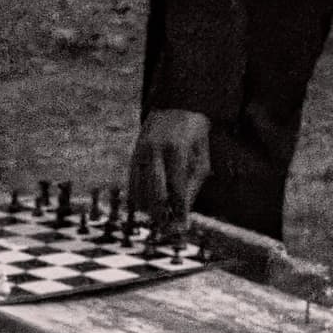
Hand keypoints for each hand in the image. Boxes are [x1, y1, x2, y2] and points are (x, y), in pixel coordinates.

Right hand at [127, 108, 211, 226]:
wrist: (176, 105)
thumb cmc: (194, 136)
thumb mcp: (201, 157)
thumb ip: (193, 184)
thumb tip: (183, 211)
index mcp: (177, 150)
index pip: (177, 189)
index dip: (180, 210)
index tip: (183, 226)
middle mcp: (156, 151)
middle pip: (156, 191)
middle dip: (161, 213)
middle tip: (166, 228)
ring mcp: (142, 151)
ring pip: (140, 187)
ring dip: (148, 207)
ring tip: (156, 220)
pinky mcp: (134, 153)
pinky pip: (132, 180)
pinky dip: (137, 196)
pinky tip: (144, 207)